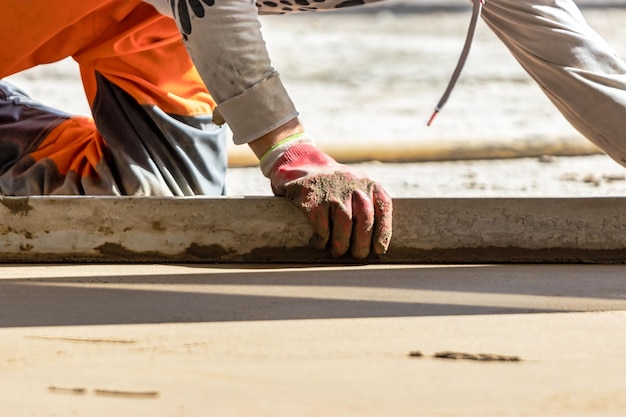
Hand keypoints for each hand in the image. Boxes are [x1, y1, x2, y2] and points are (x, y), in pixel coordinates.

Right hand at [262, 135, 392, 258]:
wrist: (300, 164)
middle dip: (362, 243)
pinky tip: (318, 242)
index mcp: (367, 182)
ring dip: (342, 244)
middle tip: (357, 255)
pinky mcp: (312, 197)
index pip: (383, 205)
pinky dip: (322, 240)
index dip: (383, 231)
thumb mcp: (355, 186)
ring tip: (337, 252)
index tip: (379, 250)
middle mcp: (352, 183)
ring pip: (344, 224)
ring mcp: (332, 189)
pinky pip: (321, 226)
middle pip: (365, 218)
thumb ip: (368, 206)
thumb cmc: (333, 185)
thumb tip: (378, 245)